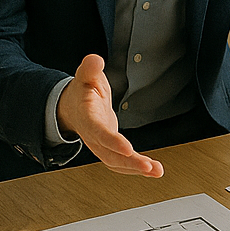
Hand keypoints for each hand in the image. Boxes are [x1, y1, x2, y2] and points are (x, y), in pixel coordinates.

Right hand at [57, 54, 163, 177]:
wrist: (72, 107)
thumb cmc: (82, 91)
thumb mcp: (84, 76)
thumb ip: (89, 68)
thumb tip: (95, 60)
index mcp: (88, 119)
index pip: (99, 132)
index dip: (112, 141)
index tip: (128, 148)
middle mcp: (93, 136)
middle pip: (109, 155)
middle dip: (129, 163)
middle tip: (148, 167)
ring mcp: (101, 145)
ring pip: (116, 163)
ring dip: (136, 169)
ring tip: (156, 171)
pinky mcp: (110, 149)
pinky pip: (122, 163)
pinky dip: (136, 168)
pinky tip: (153, 170)